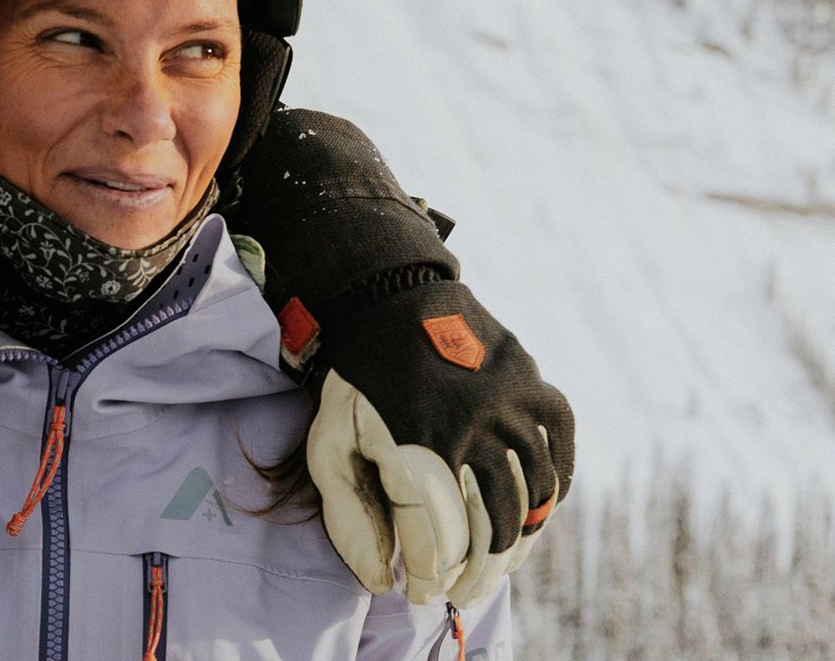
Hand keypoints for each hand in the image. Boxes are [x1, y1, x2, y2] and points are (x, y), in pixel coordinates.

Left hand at [282, 281, 572, 606]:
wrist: (389, 295)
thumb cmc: (353, 378)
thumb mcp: (329, 441)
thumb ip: (348, 514)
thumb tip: (381, 582)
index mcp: (419, 445)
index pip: (441, 544)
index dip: (434, 578)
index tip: (422, 594)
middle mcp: (475, 429)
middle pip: (494, 531)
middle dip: (478, 575)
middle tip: (462, 592)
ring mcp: (512, 405)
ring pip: (535, 499)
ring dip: (518, 544)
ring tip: (496, 565)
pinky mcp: (535, 386)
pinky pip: (560, 453)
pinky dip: (554, 491)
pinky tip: (535, 514)